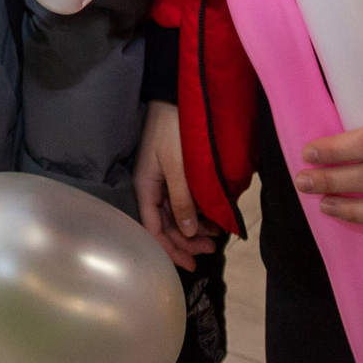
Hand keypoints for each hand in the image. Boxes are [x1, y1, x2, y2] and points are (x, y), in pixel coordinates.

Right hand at [135, 101, 217, 267]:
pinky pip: (183, 201)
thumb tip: (187, 234)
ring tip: (215, 237)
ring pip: (176, 215)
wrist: (175, 96)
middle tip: (210, 251)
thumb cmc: (173, 130)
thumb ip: (182, 200)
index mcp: (146, 188)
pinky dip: (197, 213)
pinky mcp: (175, 173)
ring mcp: (163, 181)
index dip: (171, 250)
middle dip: (186, 242)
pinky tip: (211, 218)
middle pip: (166, 226)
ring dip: (194, 229)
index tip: (192, 265)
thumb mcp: (178, 166)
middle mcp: (152, 188)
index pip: (154, 230)